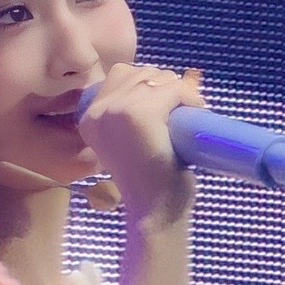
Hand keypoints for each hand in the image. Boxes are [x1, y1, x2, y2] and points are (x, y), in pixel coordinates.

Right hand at [78, 64, 206, 228]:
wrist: (154, 212)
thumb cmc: (150, 180)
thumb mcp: (130, 140)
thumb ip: (133, 111)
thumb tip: (165, 77)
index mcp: (89, 118)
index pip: (122, 74)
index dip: (151, 85)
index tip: (167, 110)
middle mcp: (97, 111)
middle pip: (142, 72)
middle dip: (167, 87)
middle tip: (179, 117)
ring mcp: (116, 111)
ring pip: (161, 78)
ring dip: (181, 93)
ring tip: (185, 121)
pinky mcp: (139, 114)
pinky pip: (175, 89)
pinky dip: (191, 99)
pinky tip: (195, 117)